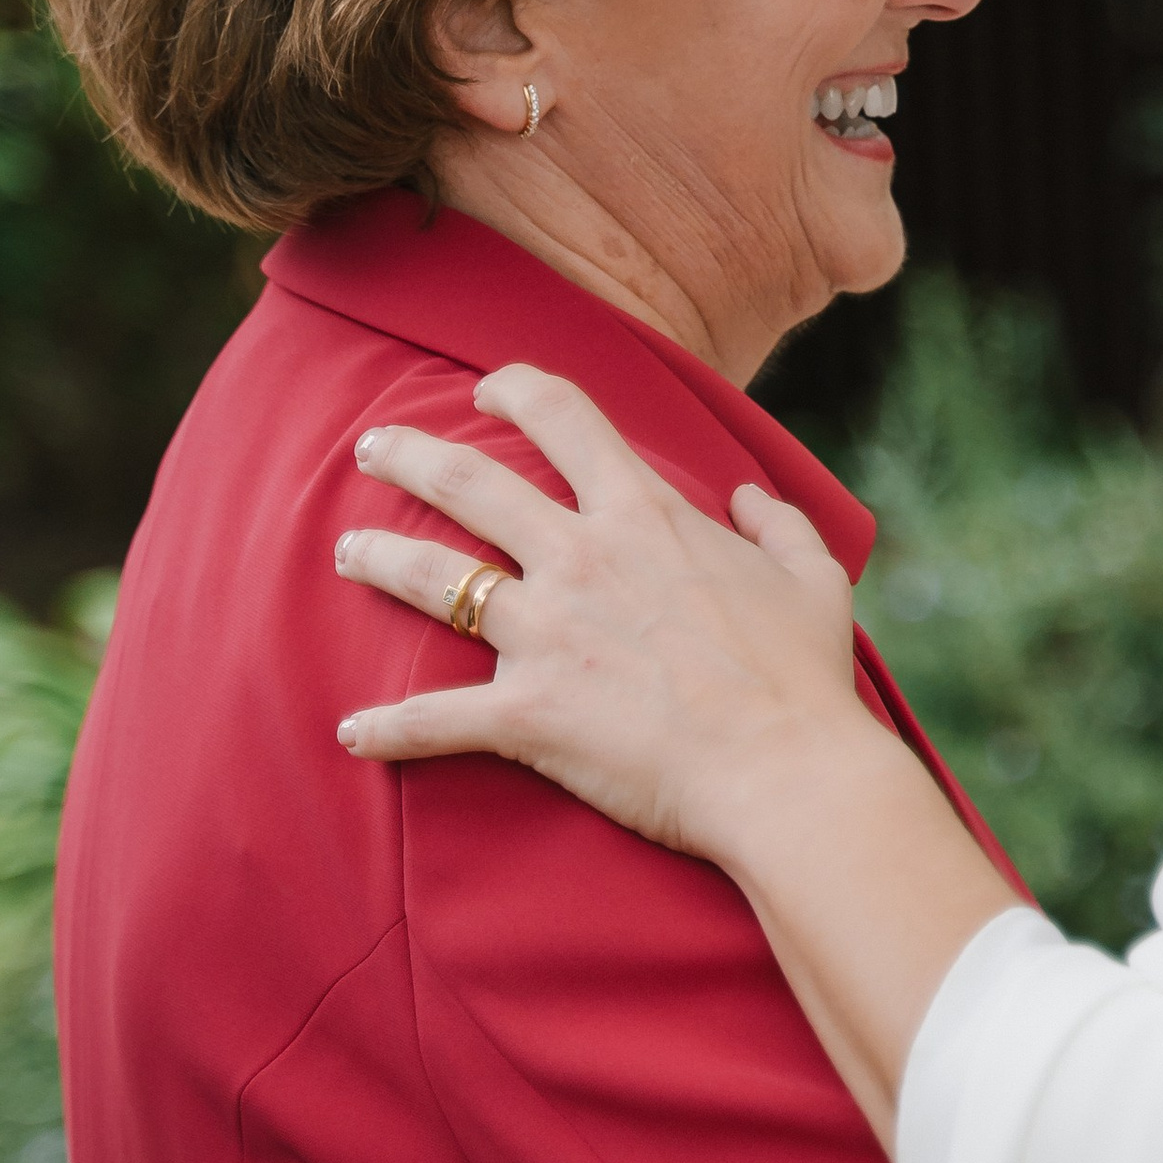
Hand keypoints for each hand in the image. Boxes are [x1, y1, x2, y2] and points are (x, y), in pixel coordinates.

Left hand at [333, 364, 1019, 1148]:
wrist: (788, 773)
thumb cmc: (805, 678)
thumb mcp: (816, 578)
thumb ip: (780, 524)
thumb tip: (751, 498)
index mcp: (645, 516)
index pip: (564, 419)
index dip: (517, 390)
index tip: (488, 389)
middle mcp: (580, 559)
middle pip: (469, 484)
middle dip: (410, 455)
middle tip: (374, 446)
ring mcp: (546, 635)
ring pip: (432, 579)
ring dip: (378, 557)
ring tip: (346, 551)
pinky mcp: (527, 714)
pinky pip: (436, 719)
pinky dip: (388, 729)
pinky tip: (352, 734)